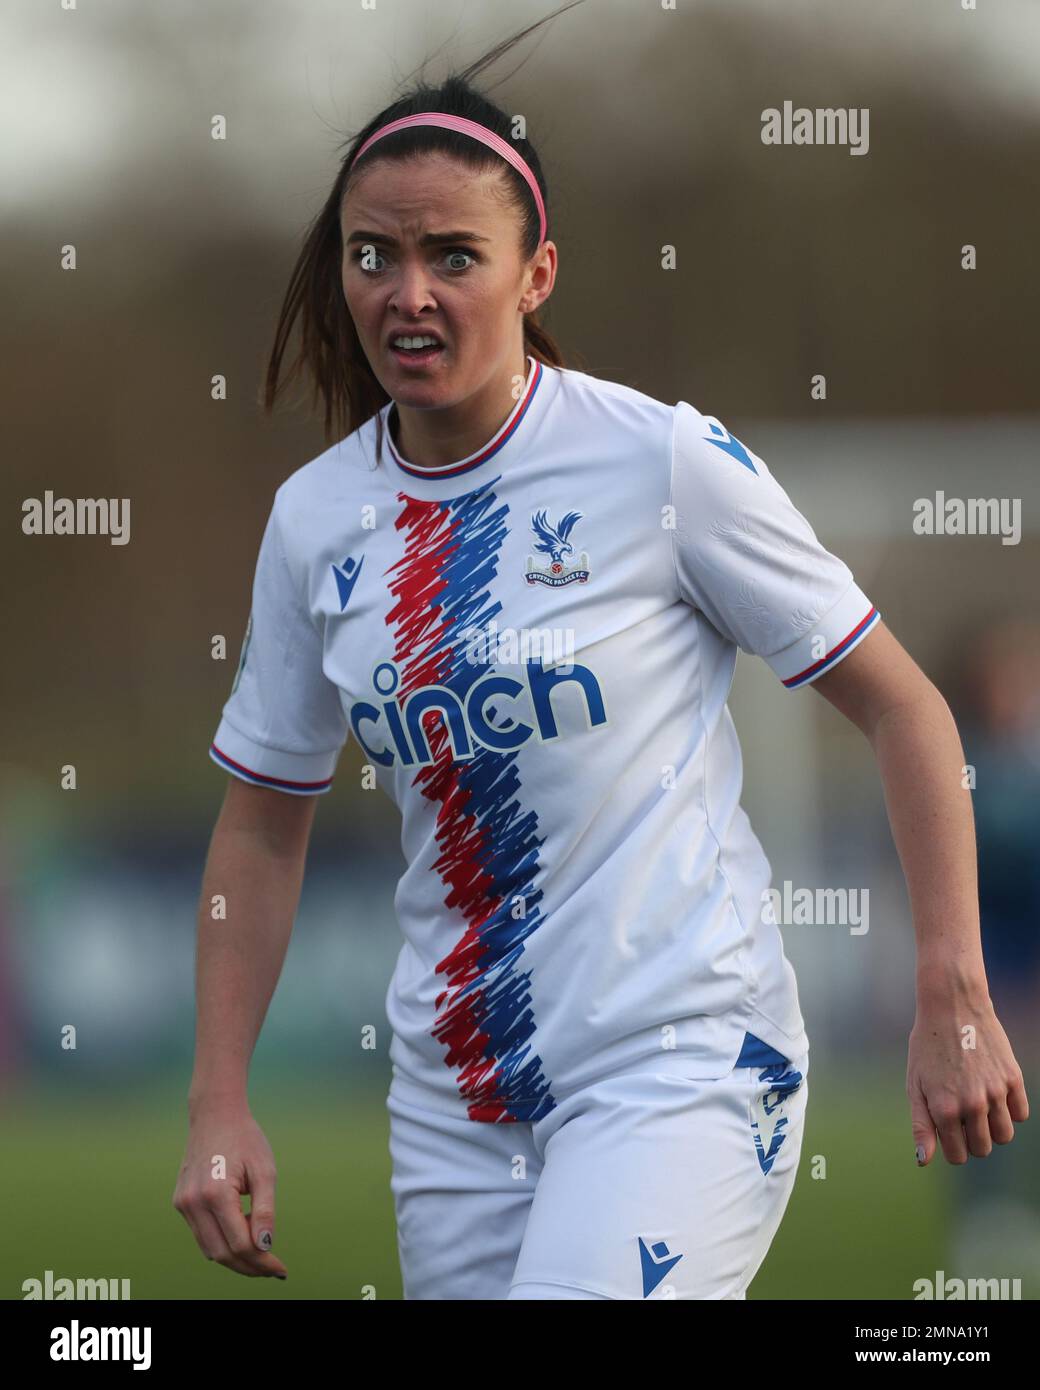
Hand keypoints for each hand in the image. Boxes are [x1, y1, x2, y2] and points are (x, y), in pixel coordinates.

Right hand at [173, 1098, 287, 1277]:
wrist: (215, 1115)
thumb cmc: (245, 1139)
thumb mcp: (265, 1170)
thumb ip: (266, 1210)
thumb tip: (265, 1246)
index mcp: (215, 1193)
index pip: (240, 1244)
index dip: (262, 1261)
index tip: (281, 1269)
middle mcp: (193, 1202)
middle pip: (222, 1253)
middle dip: (249, 1266)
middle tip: (273, 1269)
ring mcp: (183, 1204)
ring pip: (209, 1249)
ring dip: (235, 1257)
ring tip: (261, 1250)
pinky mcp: (180, 1202)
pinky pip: (202, 1234)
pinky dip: (222, 1241)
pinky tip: (243, 1229)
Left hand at [908, 1000, 1028, 1164]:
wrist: (952, 1007)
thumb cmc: (927, 1047)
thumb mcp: (914, 1085)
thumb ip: (921, 1125)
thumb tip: (924, 1161)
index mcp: (945, 1109)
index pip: (958, 1156)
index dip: (952, 1147)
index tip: (948, 1130)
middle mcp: (972, 1104)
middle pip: (983, 1149)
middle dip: (972, 1140)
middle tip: (962, 1116)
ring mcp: (996, 1092)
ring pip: (1004, 1136)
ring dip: (993, 1128)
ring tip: (979, 1107)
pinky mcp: (1013, 1078)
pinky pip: (1020, 1114)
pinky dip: (1010, 1110)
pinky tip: (994, 1094)